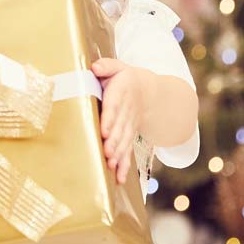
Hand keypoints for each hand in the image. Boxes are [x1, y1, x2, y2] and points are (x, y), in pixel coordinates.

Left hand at [90, 58, 146, 184]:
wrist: (149, 91)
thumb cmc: (125, 78)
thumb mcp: (118, 67)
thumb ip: (107, 66)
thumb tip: (95, 67)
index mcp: (122, 93)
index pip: (114, 107)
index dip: (109, 120)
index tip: (104, 131)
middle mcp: (127, 112)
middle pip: (120, 128)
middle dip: (114, 142)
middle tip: (106, 154)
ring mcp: (130, 126)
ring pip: (125, 141)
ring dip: (119, 155)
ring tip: (111, 166)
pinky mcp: (130, 136)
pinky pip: (128, 151)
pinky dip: (124, 165)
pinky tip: (119, 178)